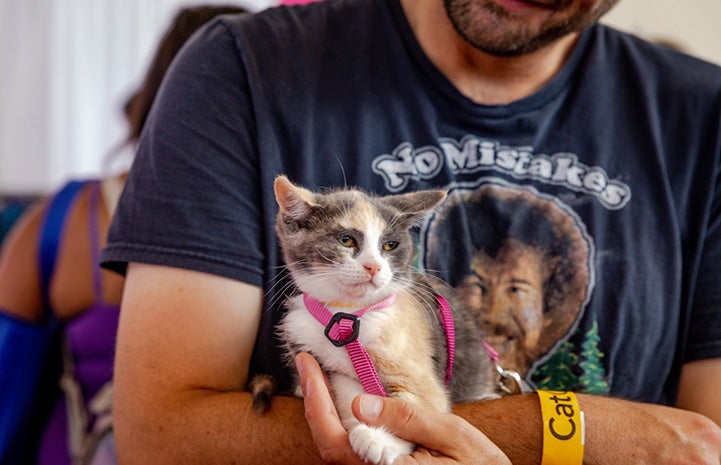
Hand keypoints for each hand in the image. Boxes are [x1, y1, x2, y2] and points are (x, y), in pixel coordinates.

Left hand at [295, 352, 509, 464]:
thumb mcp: (450, 435)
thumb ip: (406, 419)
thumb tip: (360, 402)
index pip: (335, 438)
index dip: (315, 400)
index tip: (307, 364)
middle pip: (328, 445)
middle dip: (314, 401)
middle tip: (307, 364)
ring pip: (337, 451)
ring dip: (324, 414)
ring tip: (320, 378)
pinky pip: (351, 454)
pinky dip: (339, 426)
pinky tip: (342, 402)